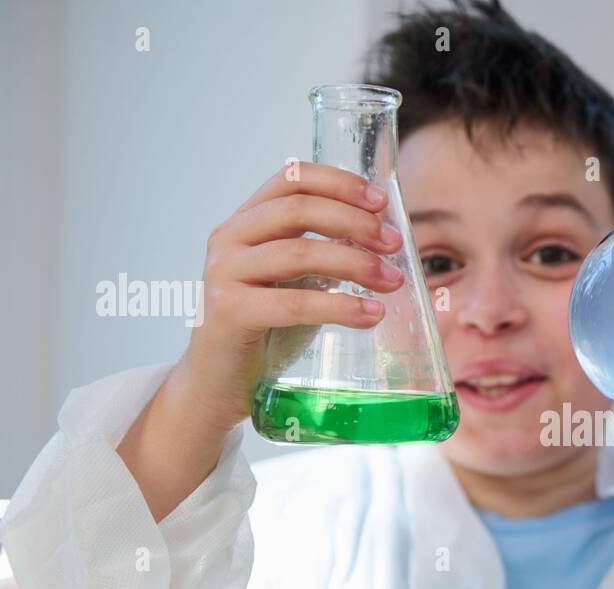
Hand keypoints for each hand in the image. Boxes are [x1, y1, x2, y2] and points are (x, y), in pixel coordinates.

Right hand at [178, 162, 405, 434]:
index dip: (339, 183)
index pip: (291, 180)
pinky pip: (294, 303)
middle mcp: (229, 239)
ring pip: (299, 253)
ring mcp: (224, 274)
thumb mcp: (296, 282)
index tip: (381, 201)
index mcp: (246, 222)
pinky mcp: (229, 313)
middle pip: (299, 210)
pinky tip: (370, 315)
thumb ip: (325, 256)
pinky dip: (339, 307)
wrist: (218, 384)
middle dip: (354, 222)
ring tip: (392, 281)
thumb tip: (384, 240)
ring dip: (355, 263)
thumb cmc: (265, 330)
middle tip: (395, 244)